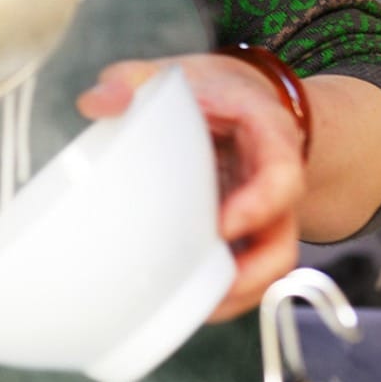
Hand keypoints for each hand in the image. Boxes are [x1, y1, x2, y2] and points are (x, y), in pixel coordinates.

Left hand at [75, 52, 306, 320]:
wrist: (239, 96)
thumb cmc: (208, 89)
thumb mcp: (174, 73)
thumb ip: (133, 79)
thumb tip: (97, 103)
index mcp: (268, 134)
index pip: (284, 175)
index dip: (260, 205)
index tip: (220, 225)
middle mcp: (276, 181)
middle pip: (282, 239)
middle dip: (247, 274)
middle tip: (200, 289)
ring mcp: (267, 213)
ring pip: (270, 265)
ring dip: (236, 293)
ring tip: (191, 308)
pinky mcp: (250, 233)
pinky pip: (249, 269)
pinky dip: (223, 290)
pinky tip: (186, 301)